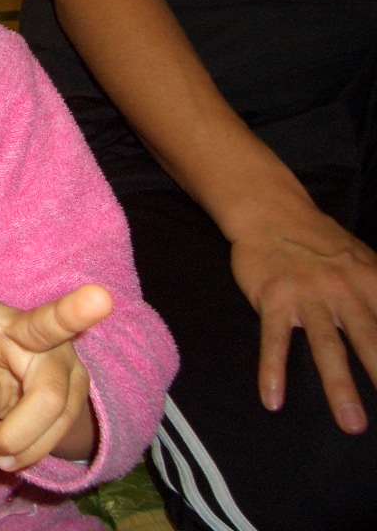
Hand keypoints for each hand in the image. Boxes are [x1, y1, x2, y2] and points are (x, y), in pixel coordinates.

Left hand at [0, 214, 112, 470]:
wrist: (9, 407)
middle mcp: (23, 329)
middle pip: (50, 324)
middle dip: (75, 312)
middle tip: (101, 299)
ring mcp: (60, 355)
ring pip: (47, 404)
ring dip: (14, 439)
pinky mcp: (81, 385)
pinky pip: (58, 429)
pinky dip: (28, 452)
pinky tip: (12, 449)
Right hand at [228, 195, 376, 434]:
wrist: (271, 214)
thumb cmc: (320, 243)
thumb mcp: (366, 261)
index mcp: (371, 281)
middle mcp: (344, 290)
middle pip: (369, 339)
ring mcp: (307, 296)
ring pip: (326, 346)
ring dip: (339, 386)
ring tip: (351, 423)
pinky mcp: (273, 299)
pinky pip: (274, 340)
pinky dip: (272, 370)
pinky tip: (272, 399)